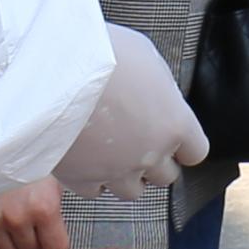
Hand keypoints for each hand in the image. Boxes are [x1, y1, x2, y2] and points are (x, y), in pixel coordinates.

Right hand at [0, 179, 71, 248]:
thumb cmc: (26, 152)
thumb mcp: (52, 177)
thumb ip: (53, 207)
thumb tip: (56, 229)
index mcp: (44, 206)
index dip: (56, 244)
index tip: (53, 241)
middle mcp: (18, 217)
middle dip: (34, 241)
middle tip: (33, 227)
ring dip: (11, 242)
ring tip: (13, 225)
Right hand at [53, 24, 210, 200]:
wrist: (51, 74)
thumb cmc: (102, 55)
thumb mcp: (145, 56)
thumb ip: (158, 86)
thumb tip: (157, 95)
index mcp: (174, 124)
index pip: (196, 151)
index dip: (184, 145)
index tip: (172, 138)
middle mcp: (151, 154)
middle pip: (166, 175)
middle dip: (155, 160)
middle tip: (138, 142)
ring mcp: (117, 172)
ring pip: (133, 191)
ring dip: (126, 176)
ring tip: (112, 155)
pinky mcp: (83, 180)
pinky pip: (95, 192)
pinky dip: (93, 179)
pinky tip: (86, 160)